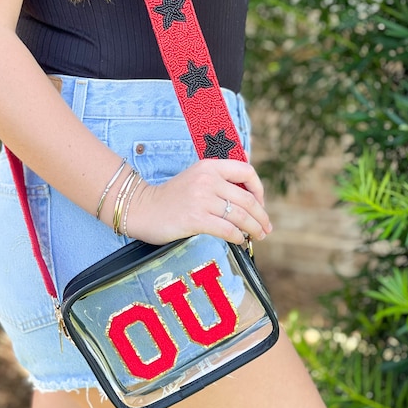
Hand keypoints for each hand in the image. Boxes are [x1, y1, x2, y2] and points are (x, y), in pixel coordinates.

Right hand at [126, 159, 271, 245]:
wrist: (141, 209)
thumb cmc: (170, 197)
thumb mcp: (195, 176)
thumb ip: (219, 177)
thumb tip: (249, 180)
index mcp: (209, 166)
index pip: (246, 171)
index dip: (259, 189)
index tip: (260, 203)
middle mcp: (207, 180)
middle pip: (247, 199)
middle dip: (261, 216)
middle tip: (266, 227)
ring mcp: (201, 199)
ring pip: (240, 216)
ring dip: (254, 229)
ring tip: (258, 236)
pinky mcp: (195, 219)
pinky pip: (227, 230)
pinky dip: (238, 238)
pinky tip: (240, 241)